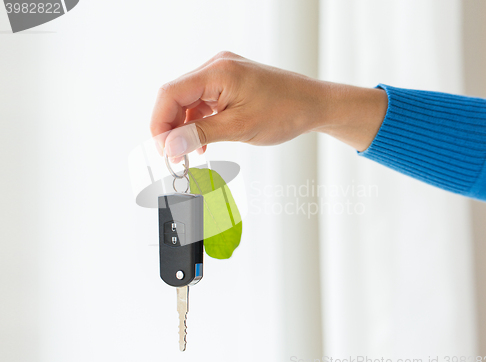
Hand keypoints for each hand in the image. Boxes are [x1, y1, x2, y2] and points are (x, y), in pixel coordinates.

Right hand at [150, 51, 386, 156]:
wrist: (313, 104)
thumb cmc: (285, 111)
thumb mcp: (240, 127)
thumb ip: (201, 134)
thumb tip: (170, 145)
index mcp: (218, 71)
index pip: (170, 93)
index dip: (159, 123)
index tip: (162, 150)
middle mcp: (217, 67)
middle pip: (176, 96)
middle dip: (170, 127)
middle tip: (173, 156)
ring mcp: (223, 75)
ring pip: (188, 102)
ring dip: (184, 127)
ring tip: (188, 153)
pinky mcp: (229, 84)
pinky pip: (203, 103)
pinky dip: (198, 123)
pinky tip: (201, 142)